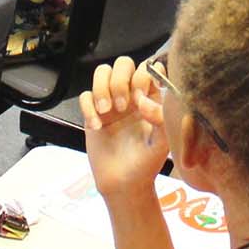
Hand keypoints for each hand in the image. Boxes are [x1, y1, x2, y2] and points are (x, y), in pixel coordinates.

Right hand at [80, 56, 168, 202]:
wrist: (124, 184)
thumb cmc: (147, 163)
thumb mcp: (163, 142)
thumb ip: (160, 117)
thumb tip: (143, 100)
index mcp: (151, 97)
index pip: (147, 67)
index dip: (143, 75)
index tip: (141, 98)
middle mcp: (131, 95)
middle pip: (123, 63)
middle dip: (120, 80)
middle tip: (122, 107)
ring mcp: (111, 102)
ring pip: (102, 72)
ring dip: (102, 88)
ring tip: (107, 113)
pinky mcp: (93, 113)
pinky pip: (85, 95)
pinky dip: (88, 108)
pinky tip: (97, 127)